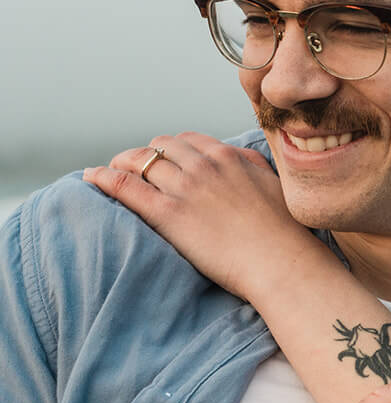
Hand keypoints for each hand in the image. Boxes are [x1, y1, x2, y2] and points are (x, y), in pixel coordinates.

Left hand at [82, 132, 328, 300]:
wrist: (282, 262)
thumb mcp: (275, 185)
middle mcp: (204, 166)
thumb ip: (252, 166)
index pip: (189, 141)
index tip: (166, 161)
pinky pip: (125, 186)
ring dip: (121, 164)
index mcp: (230, 157)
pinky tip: (92, 178)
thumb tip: (238, 158)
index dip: (172, 149)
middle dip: (146, 155)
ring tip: (110, 174)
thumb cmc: (286, 232)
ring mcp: (185, 188)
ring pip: (140, 161)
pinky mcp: (168, 214)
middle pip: (161, 147)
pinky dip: (104, 178)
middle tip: (136, 170)